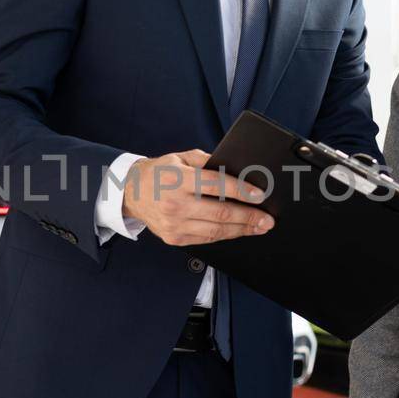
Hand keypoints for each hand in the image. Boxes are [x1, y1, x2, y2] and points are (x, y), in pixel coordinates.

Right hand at [122, 150, 273, 245]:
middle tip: (267, 219)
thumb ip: (207, 162)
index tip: (259, 195)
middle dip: (248, 217)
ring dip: (241, 230)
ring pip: (216, 231)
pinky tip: (238, 231)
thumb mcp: (180, 157)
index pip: (215, 185)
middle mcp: (175, 204)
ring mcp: (174, 224)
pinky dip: (225, 235)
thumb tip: (236, 171)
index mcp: (177, 179)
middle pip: (220, 213)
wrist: (130, 193)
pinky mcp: (174, 238)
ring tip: (259, 227)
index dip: (240, 190)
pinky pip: (206, 239)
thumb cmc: (159, 173)